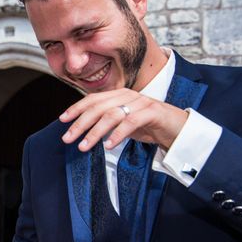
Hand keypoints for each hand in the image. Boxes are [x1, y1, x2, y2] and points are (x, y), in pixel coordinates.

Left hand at [60, 88, 188, 151]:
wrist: (179, 128)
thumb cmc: (149, 126)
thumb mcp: (123, 123)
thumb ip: (106, 122)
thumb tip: (81, 130)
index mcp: (119, 95)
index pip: (92, 99)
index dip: (76, 108)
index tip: (62, 120)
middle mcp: (127, 96)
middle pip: (98, 107)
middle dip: (80, 124)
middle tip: (67, 138)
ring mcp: (141, 102)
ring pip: (111, 115)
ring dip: (95, 132)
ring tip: (84, 146)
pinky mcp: (153, 112)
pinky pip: (131, 122)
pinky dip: (117, 134)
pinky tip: (108, 145)